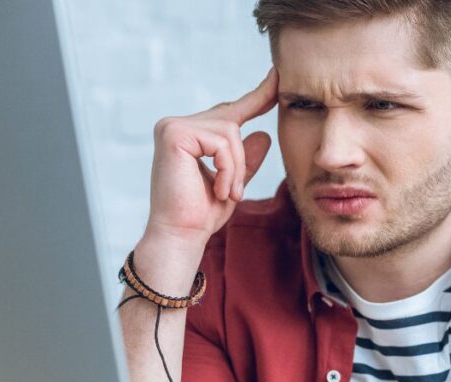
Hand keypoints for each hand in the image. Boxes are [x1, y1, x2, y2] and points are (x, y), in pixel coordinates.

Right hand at [145, 67, 278, 251]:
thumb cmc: (201, 215)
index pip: (228, 112)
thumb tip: (263, 133)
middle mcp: (175, 125)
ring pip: (229, 132)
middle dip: (240, 160)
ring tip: (225, 193)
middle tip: (232, 192)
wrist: (180, 237)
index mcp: (186, 134)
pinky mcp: (174, 134)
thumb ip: (244, 159)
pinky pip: (221, 142)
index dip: (258, 95)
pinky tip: (218, 190)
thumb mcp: (231, 183)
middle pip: (231, 122)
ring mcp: (172, 126)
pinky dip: (228, 169)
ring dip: (235, 168)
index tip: (278, 76)